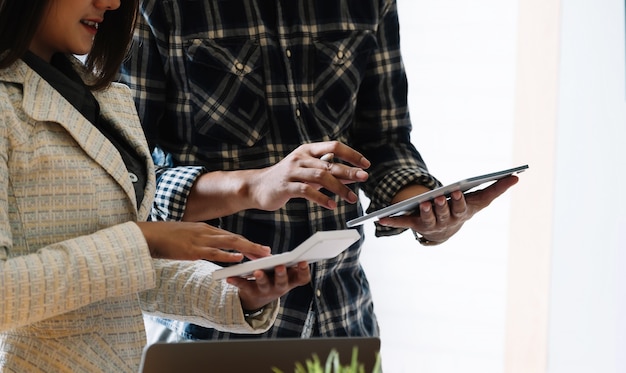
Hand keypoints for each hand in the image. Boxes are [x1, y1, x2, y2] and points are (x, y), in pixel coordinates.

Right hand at [136, 221, 270, 260]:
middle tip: (268, 252)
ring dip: (248, 249)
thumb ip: (198, 242)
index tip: (257, 248)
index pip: (229, 236)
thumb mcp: (185, 237)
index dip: (245, 242)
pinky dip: (228, 255)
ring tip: (261, 255)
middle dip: (252, 245)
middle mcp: (205, 232)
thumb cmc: (164, 238)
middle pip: (234, 238)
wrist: (147, 235)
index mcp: (204, 229)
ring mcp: (200, 240)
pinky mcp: (192, 250)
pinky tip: (239, 259)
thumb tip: (208, 250)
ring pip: (230, 243)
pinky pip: (214, 253)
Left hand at [226, 262, 311, 311]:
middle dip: (281, 274)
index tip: (303, 261)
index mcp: (290, 281)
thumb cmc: (274, 278)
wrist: (257, 298)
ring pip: (264, 285)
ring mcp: (265, 291)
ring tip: (257, 271)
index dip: (304, 271)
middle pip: (282, 282)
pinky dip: (237, 281)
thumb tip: (293, 254)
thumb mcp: (285, 273)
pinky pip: (244, 286)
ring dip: (261, 278)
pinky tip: (230, 277)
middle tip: (280, 266)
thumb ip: (290, 264)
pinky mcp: (250, 292)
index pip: (302, 278)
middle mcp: (279, 288)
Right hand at [245, 141, 370, 209]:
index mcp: (308, 150)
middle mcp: (301, 157)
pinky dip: (321, 198)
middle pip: (330, 163)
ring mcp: (292, 171)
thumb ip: (328, 172)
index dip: (351, 154)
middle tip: (364, 178)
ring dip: (339, 188)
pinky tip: (331, 205)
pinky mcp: (286, 186)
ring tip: (351, 198)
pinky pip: (307, 191)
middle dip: (349, 171)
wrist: (257, 187)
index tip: (365, 164)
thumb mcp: (308, 171)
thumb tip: (352, 175)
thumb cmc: (285, 179)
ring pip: (320, 177)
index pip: (334, 146)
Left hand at [378, 175, 519, 243]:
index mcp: (460, 214)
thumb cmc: (464, 208)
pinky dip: (392, 221)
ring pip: (426, 219)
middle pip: (443, 214)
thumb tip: (517, 176)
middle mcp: (445, 222)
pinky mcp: (415, 224)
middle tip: (437, 197)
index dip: (457, 201)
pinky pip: (403, 222)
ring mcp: (429, 224)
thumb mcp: (480, 200)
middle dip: (441, 206)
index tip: (455, 191)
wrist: (446, 229)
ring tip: (421, 203)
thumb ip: (497, 188)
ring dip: (424, 212)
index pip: (461, 208)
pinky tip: (380, 217)